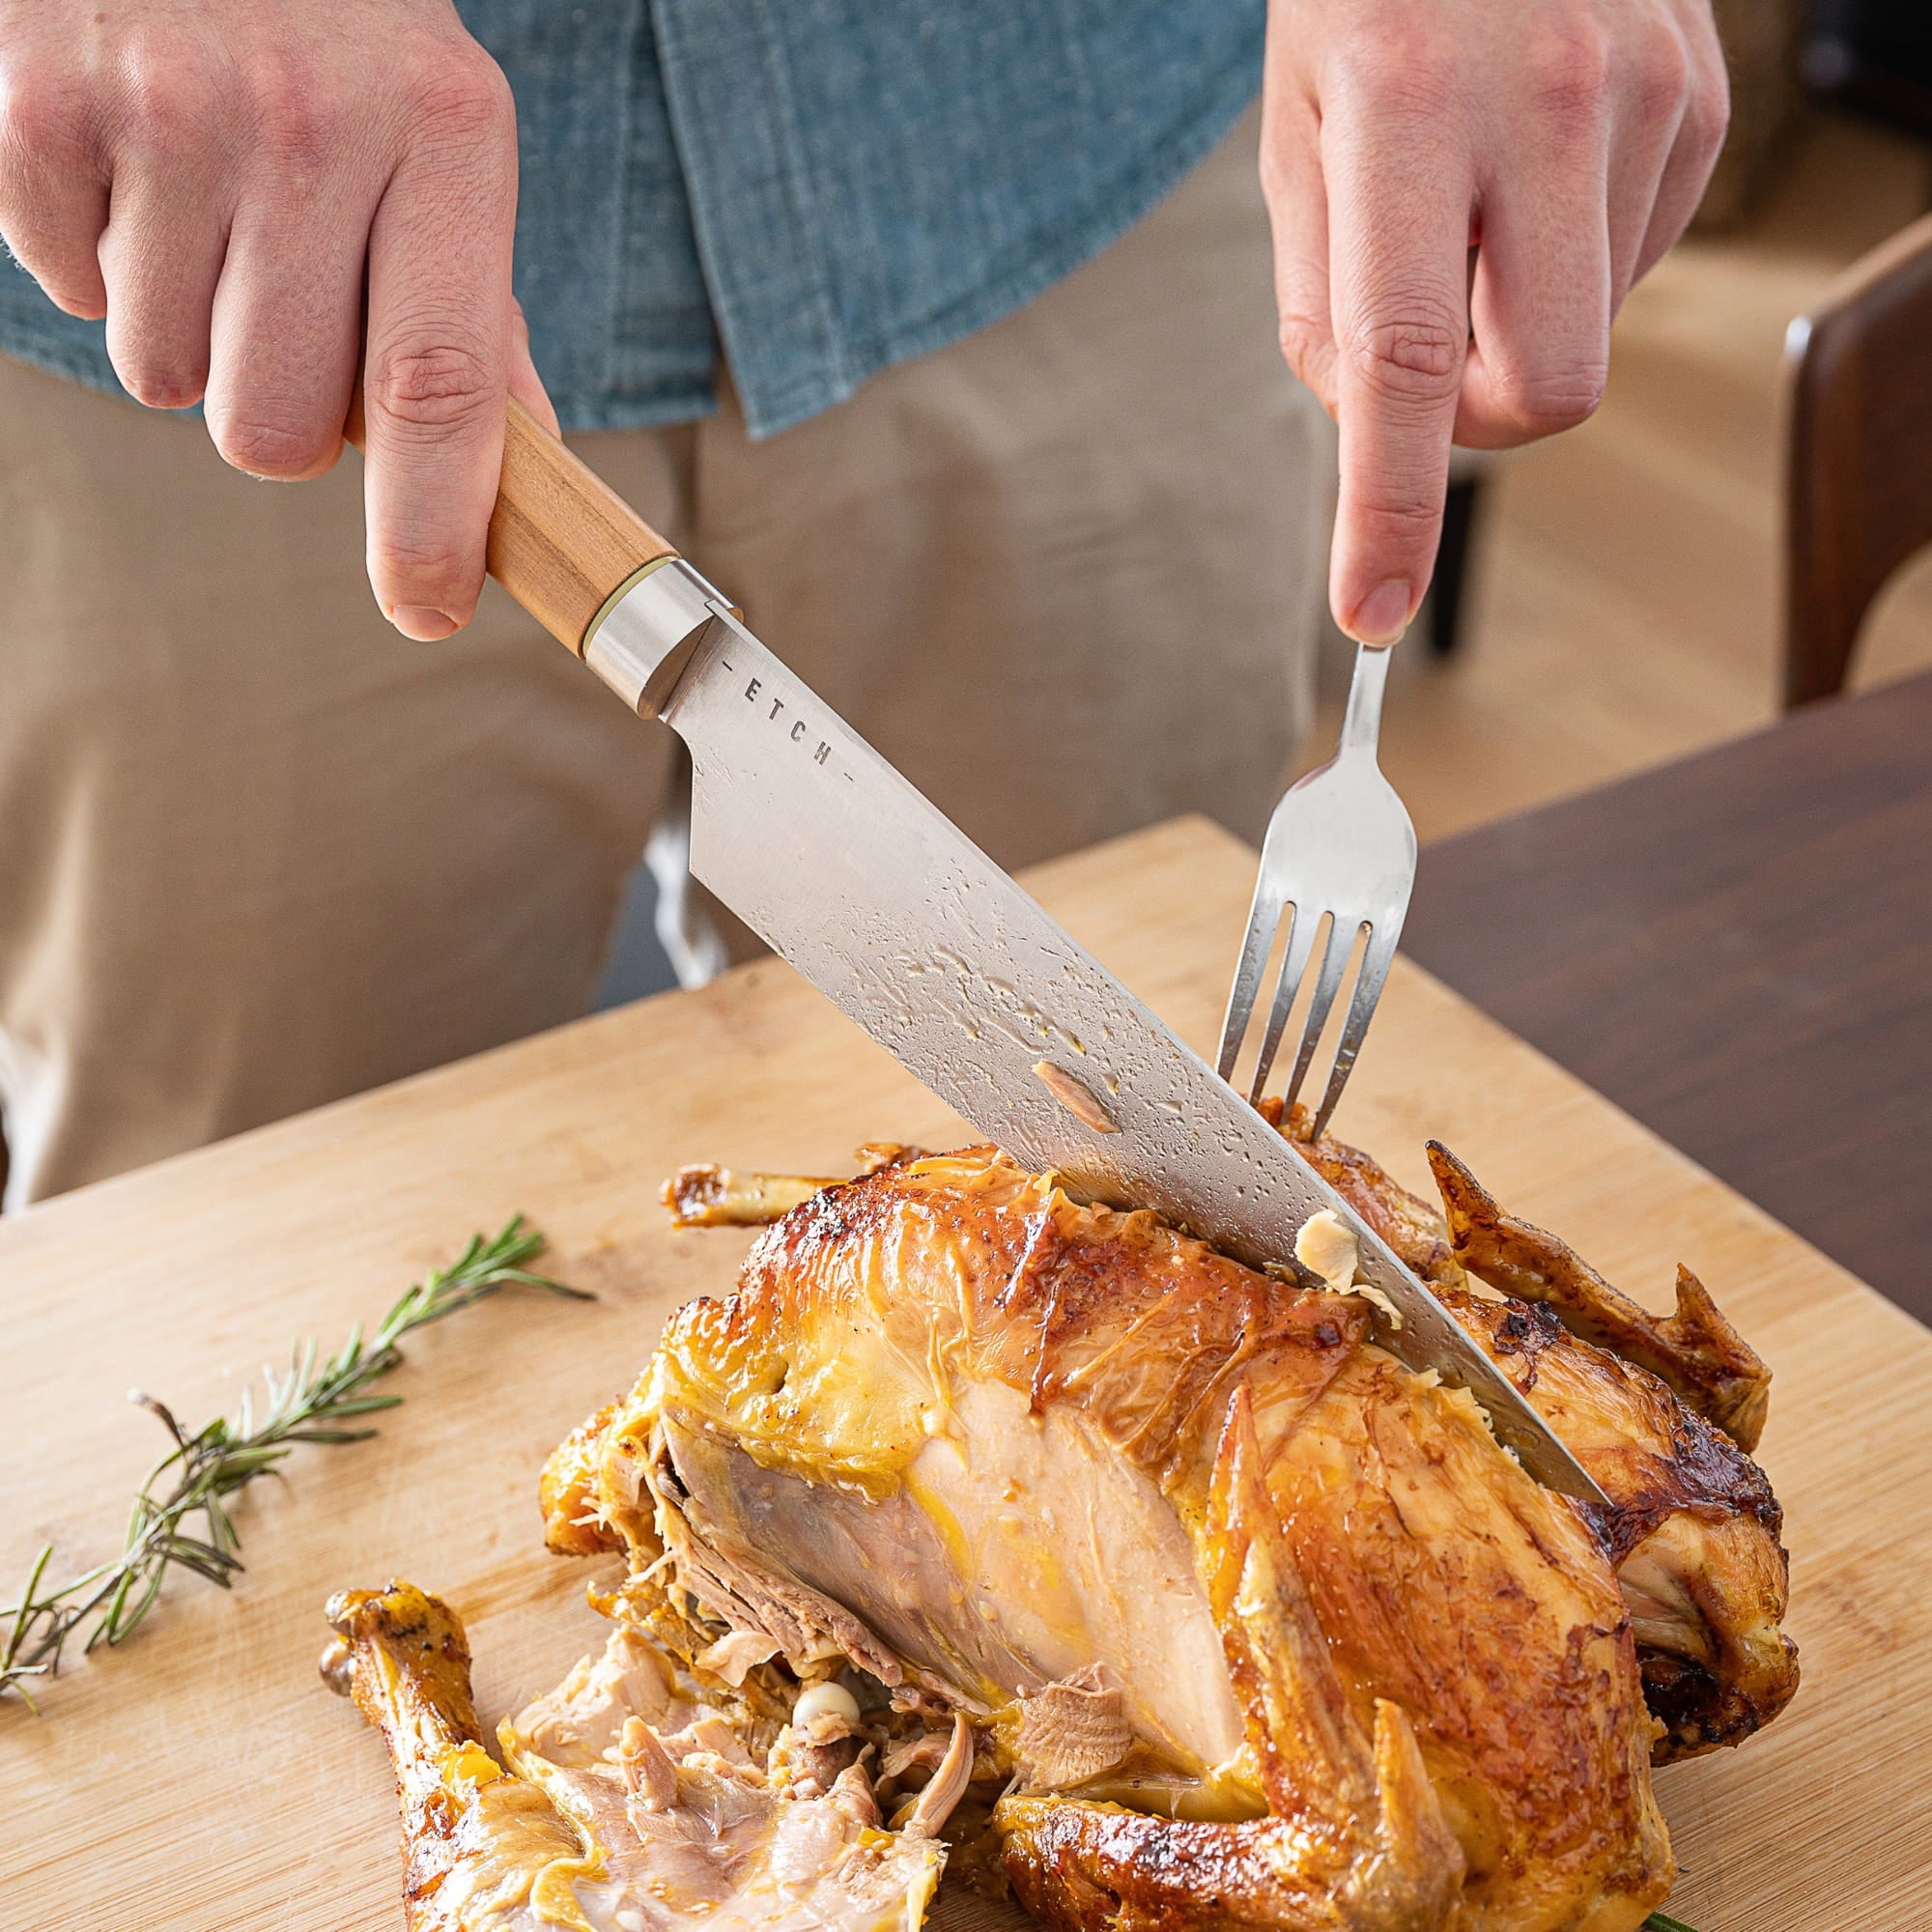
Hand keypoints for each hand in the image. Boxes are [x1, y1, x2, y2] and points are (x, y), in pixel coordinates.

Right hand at [0, 0, 558, 638]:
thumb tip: (523, 455)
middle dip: (271, 413)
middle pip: (274, 428)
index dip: (431, 524)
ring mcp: (167, 111)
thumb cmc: (336, 31)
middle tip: (276, 311)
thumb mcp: (443, 132)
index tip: (428, 606)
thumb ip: (474, 305)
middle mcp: (311, 125)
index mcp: (444, 136)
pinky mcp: (38, 105)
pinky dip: (97, 262)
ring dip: (182, 330)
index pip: (440, 387)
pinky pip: (71, 294)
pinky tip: (136, 174)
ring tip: (206, 211)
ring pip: (162, 377)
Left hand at [1262, 0, 1727, 642]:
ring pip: (1589, 339)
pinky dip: (1570, 261)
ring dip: (1518, 321)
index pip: (1403, 359)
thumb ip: (1324, 304)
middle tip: (1426, 355)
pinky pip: (1633, 268)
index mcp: (1402, 110)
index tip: (1370, 610)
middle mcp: (1540, 102)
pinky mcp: (1702, 106)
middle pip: (1545, 390)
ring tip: (1478, 198)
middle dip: (1477, 420)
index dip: (1389, 508)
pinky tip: (1536, 172)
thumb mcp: (1296, 134)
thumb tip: (1377, 437)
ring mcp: (1644, 100)